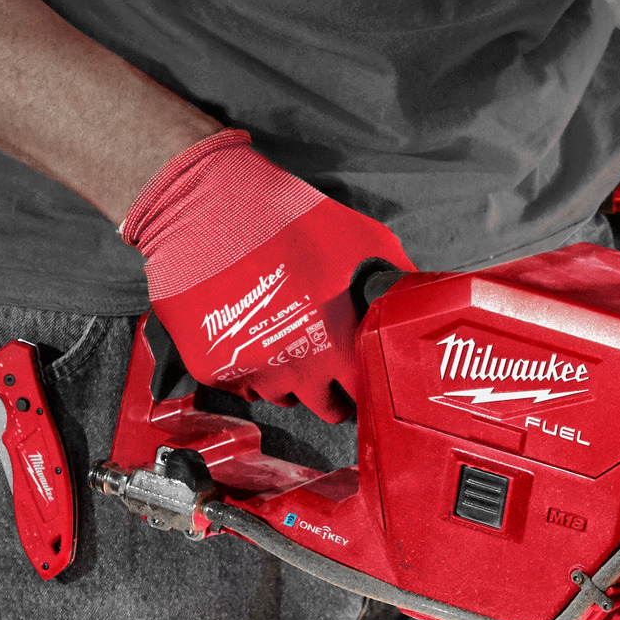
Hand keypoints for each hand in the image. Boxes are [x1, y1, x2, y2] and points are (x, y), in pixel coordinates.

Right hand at [122, 131, 410, 421]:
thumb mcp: (360, 240)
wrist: (208, 210)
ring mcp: (253, 373)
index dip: (370, 388)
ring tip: (291, 344)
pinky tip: (254, 336)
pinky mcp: (214, 369)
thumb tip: (411, 299)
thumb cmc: (289, 220)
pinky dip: (251, 369)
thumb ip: (390, 279)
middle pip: (327, 409)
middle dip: (334, 394)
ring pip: (283, 398)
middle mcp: (297, 370)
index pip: (365, 396)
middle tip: (332, 369)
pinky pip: (243, 385)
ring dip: (292, 380)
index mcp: (337, 345)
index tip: (366, 378)